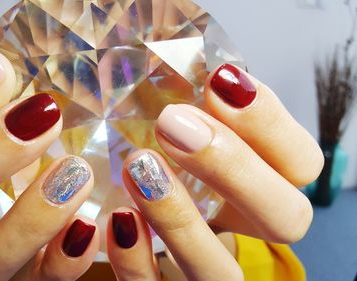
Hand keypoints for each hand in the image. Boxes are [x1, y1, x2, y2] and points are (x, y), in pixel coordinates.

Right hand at [0, 51, 99, 280]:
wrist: (53, 209)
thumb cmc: (26, 159)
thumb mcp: (15, 123)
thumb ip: (4, 100)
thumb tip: (0, 66)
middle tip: (39, 115)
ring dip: (26, 220)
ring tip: (73, 173)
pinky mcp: (26, 279)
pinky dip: (60, 261)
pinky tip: (87, 227)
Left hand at [104, 64, 322, 280]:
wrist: (120, 199)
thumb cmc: (155, 149)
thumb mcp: (179, 118)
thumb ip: (196, 99)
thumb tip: (199, 63)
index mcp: (265, 182)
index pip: (303, 162)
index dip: (269, 123)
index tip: (218, 82)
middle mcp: (247, 229)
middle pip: (286, 219)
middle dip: (234, 168)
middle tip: (175, 123)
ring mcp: (209, 267)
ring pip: (223, 273)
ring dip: (183, 221)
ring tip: (140, 167)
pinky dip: (138, 262)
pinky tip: (115, 219)